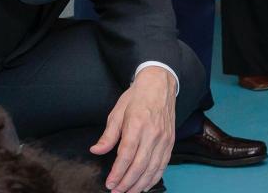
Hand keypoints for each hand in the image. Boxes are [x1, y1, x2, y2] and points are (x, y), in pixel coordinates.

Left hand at [91, 68, 177, 192]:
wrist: (160, 85)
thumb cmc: (137, 97)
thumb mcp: (117, 112)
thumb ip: (108, 134)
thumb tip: (96, 150)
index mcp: (137, 124)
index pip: (126, 155)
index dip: (117, 172)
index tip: (110, 183)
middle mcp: (153, 133)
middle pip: (140, 165)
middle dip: (127, 183)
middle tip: (116, 192)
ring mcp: (164, 139)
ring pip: (152, 168)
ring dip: (140, 184)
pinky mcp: (170, 142)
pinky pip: (163, 165)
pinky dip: (154, 178)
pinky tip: (145, 185)